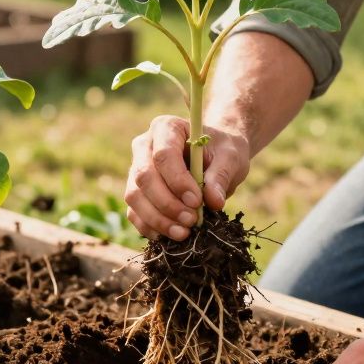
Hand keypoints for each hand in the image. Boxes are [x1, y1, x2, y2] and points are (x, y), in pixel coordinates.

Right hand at [125, 115, 250, 239]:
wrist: (215, 158)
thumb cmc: (222, 152)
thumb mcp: (230, 157)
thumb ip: (221, 176)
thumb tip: (213, 202)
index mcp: (166, 128)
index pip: (163, 155)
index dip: (177, 181)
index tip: (197, 201)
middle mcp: (143, 146)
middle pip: (143, 176)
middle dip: (167, 203)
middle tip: (192, 221)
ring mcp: (135, 169)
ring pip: (134, 196)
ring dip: (158, 219)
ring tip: (184, 233)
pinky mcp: (136, 192)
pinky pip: (134, 212)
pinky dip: (150, 227)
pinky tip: (170, 235)